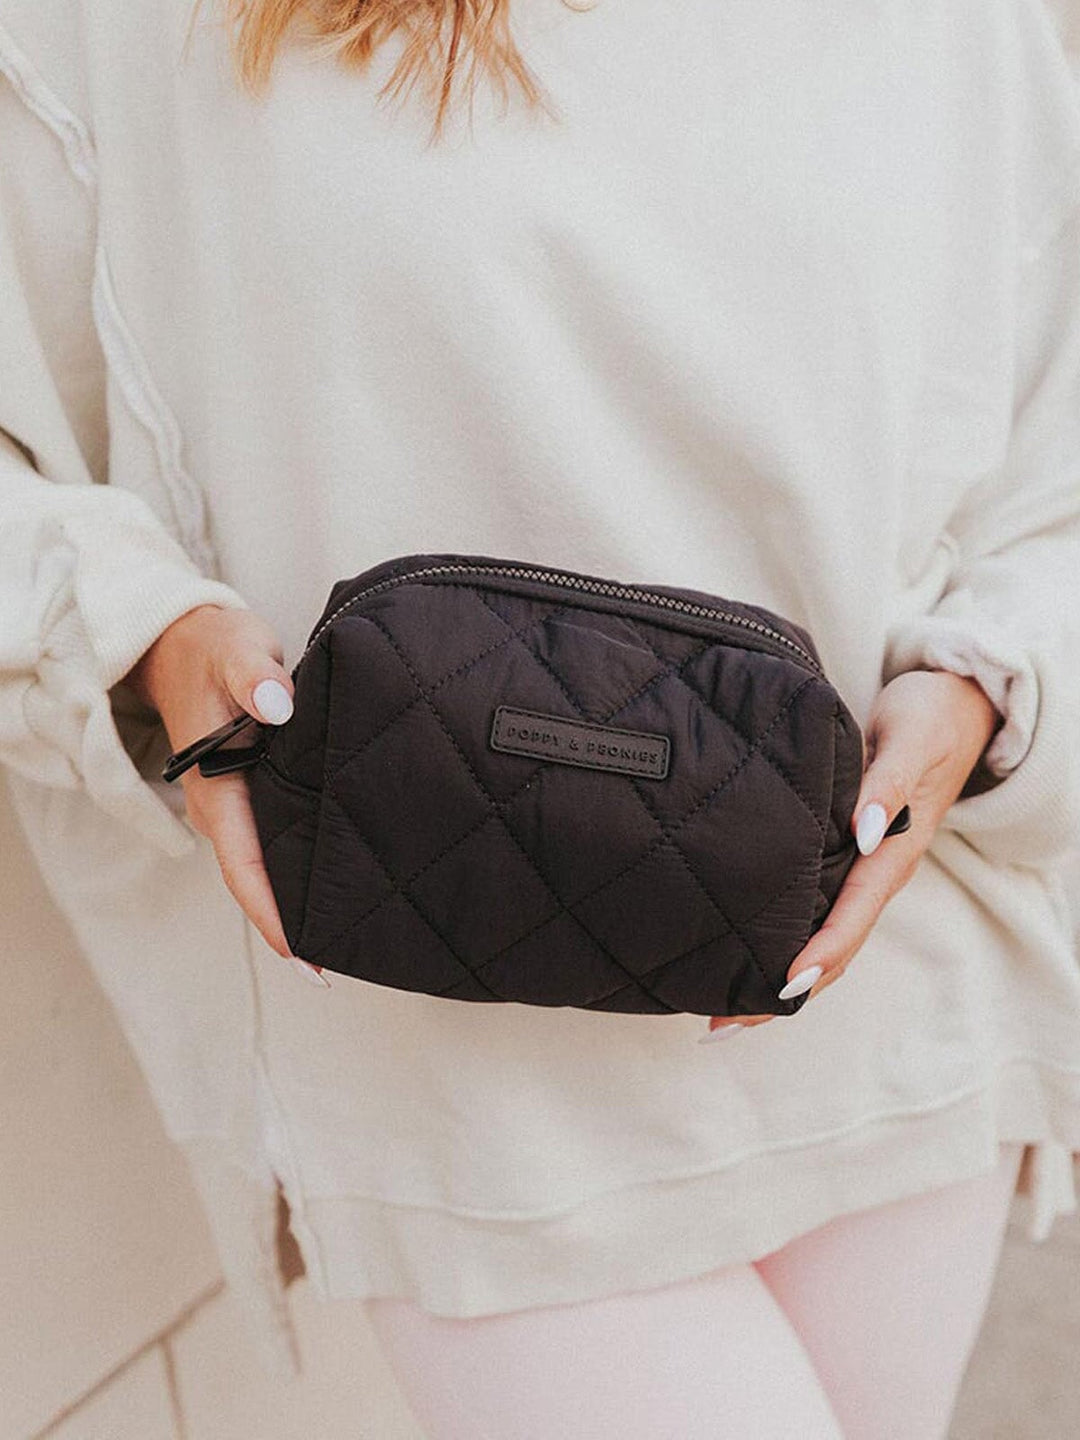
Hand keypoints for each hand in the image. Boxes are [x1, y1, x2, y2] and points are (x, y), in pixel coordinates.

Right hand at [122, 604, 315, 971]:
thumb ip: (255, 676)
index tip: (304, 956)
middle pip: (256, 880)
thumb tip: (278, 706)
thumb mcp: (235, 650)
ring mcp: (235, 801)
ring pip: (267, 864)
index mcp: (214, 787)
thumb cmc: (214, 646)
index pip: (243, 865)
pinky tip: (339, 879)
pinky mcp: (253, 790)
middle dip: (291, 925)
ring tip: (347, 935)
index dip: (272, 913)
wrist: (186, 638)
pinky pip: (275, 840)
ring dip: (298, 899)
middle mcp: (222, 805)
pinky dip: (301, 865)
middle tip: (337, 965)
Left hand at [704, 669, 1000, 1037]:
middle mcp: (877, 871)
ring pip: (822, 939)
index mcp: (893, 854)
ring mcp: (862, 869)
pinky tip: (740, 952)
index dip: (816, 957)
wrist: (953, 705)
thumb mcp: (909, 741)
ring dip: (777, 980)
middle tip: (722, 1024)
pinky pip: (816, 912)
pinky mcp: (847, 856)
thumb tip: (865, 831)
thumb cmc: (928, 717)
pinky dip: (781, 941)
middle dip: (782, 993)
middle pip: (833, 949)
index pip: (851, 918)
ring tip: (721, 1012)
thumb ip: (888, 785)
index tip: (779, 991)